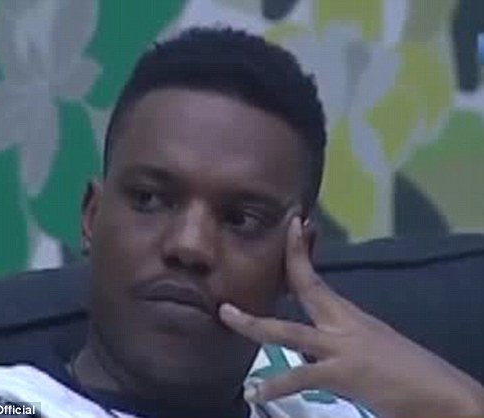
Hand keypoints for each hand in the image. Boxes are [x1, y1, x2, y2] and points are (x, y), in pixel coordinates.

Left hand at [220, 217, 483, 417]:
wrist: (439, 394)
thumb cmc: (404, 372)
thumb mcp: (367, 344)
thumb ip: (336, 338)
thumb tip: (307, 344)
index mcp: (347, 316)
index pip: (315, 277)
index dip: (299, 251)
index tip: (291, 225)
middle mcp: (342, 324)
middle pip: (306, 286)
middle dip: (287, 260)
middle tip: (267, 231)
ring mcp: (340, 348)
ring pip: (288, 331)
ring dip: (254, 323)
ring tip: (225, 314)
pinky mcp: (343, 374)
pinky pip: (301, 377)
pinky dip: (275, 386)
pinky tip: (254, 392)